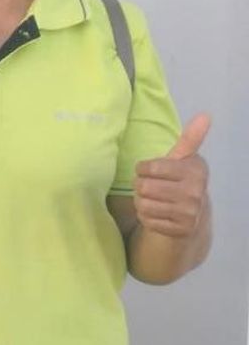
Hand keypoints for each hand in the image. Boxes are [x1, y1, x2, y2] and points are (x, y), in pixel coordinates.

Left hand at [133, 114, 210, 239]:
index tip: (148, 169)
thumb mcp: (183, 157)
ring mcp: (188, 213)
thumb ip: (190, 138)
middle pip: (143, 187)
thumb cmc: (180, 178)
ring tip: (151, 198)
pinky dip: (145, 216)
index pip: (150, 168)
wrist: (193, 213)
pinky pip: (147, 220)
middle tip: (148, 186)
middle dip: (140, 185)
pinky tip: (156, 212)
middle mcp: (195, 192)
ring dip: (140, 201)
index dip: (142, 168)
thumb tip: (205, 115)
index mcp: (194, 171)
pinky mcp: (180, 230)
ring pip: (143, 204)